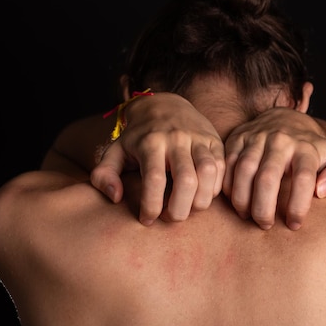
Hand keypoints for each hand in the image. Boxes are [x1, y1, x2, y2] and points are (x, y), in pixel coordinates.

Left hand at [90, 93, 225, 224]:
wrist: (165, 105)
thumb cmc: (138, 137)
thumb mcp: (115, 151)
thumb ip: (104, 175)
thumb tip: (116, 197)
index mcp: (150, 142)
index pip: (154, 180)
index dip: (152, 206)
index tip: (147, 220)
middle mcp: (176, 138)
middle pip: (186, 181)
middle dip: (179, 210)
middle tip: (170, 218)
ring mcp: (198, 138)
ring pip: (208, 174)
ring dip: (200, 201)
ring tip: (188, 209)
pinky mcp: (214, 141)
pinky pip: (221, 169)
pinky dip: (214, 189)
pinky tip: (200, 195)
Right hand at [223, 107, 325, 230]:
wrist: (286, 119)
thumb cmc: (313, 149)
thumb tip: (322, 191)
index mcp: (306, 147)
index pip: (303, 179)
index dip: (298, 206)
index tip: (294, 224)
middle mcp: (280, 140)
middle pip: (268, 178)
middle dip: (264, 208)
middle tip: (265, 225)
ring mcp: (256, 138)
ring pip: (244, 171)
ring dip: (242, 199)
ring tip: (247, 217)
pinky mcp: (237, 138)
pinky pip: (227, 165)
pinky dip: (228, 186)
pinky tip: (235, 201)